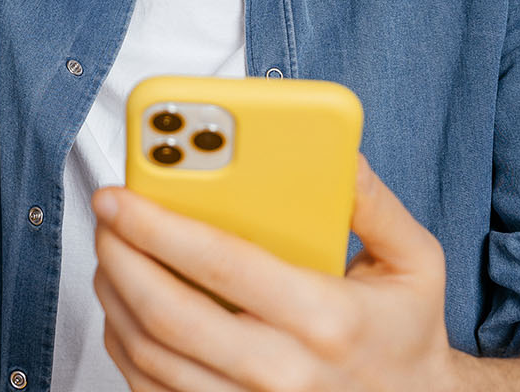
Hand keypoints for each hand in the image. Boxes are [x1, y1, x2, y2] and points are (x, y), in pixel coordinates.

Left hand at [92, 153, 467, 391]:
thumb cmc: (405, 333)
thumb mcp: (415, 262)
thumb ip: (375, 203)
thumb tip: (336, 152)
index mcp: (326, 318)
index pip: (222, 264)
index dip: (158, 225)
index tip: (120, 194)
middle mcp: (284, 371)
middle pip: (170, 315)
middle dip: (121, 257)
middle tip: (104, 218)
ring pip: (152, 356)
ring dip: (115, 300)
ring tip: (110, 254)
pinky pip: (155, 391)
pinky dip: (127, 348)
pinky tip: (125, 308)